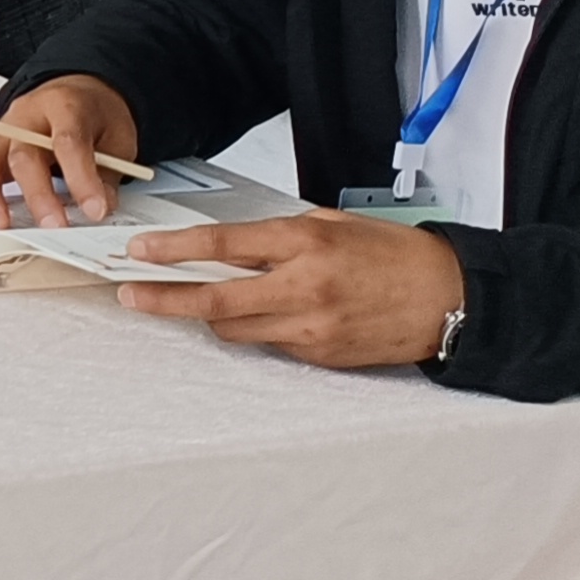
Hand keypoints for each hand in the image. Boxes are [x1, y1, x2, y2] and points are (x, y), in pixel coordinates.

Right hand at [0, 73, 141, 227]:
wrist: (76, 91)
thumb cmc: (94, 114)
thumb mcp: (117, 136)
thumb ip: (108, 172)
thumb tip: (101, 206)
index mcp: (65, 106)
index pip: (68, 142)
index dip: (81, 178)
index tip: (95, 210)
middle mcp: (27, 116)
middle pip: (24, 155)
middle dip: (37, 194)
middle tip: (53, 226)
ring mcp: (4, 131)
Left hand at [116, 212, 466, 367]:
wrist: (449, 297)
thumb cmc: (394, 254)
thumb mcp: (333, 224)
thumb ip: (280, 237)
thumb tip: (228, 247)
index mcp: (305, 242)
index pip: (222, 246)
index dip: (173, 250)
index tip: (139, 251)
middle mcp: (303, 286)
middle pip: (214, 300)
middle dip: (163, 298)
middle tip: (130, 294)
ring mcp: (311, 327)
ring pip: (234, 329)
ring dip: (210, 316)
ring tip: (200, 300)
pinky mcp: (320, 355)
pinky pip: (269, 344)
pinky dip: (258, 329)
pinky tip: (271, 314)